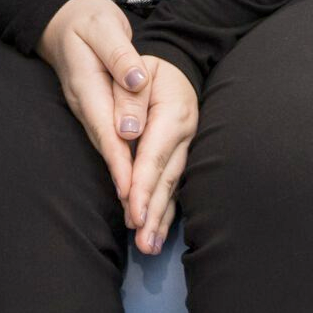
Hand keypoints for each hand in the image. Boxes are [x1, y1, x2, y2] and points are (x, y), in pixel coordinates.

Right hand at [37, 0, 150, 200]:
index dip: (119, 161)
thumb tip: (136, 81)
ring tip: (139, 214)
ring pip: (107, 149)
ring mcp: (89, 110)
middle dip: (122, 183)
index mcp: (88, 85)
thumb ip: (120, 54)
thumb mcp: (104, 26)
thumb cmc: (87, 19)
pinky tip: (134, 187)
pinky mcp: (95, 112)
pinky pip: (110, 143)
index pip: (106, 128)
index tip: (131, 189)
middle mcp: (86, 104)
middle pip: (106, 148)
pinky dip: (122, 166)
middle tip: (139, 218)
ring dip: (123, 181)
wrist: (62, 20)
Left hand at [124, 57, 196, 255]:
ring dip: (161, 218)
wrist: (171, 66)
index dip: (144, 184)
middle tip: (143, 242)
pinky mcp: (180, 157)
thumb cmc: (145, 68)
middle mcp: (184, 134)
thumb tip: (127, 132)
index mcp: (173, 111)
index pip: (154, 153)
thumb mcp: (137, 69)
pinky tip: (157, 233)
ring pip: (173, 186)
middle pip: (167, 177)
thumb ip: (129, 97)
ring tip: (150, 246)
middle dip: (154, 211)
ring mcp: (186, 147)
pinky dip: (166, 211)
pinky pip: (174, 186)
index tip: (134, 211)